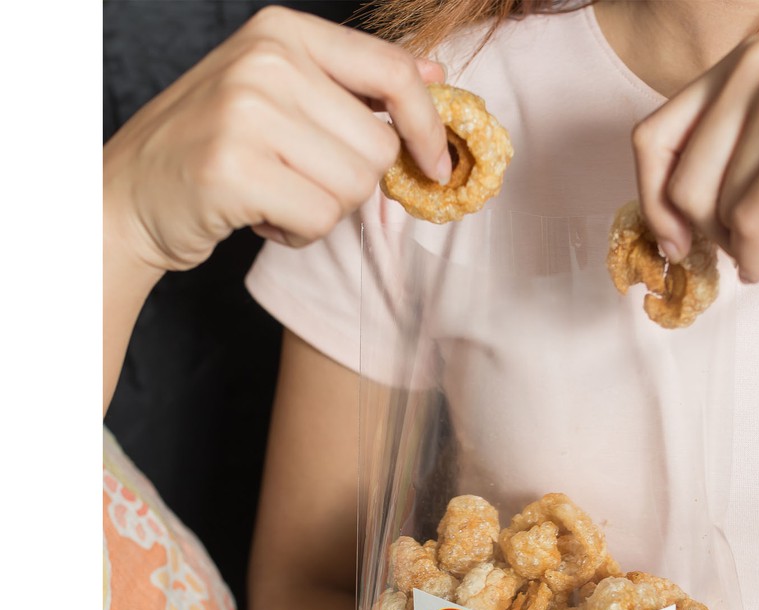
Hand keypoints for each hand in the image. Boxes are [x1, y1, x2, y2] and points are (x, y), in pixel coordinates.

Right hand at [103, 5, 449, 275]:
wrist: (128, 195)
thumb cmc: (214, 147)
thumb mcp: (282, 94)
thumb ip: (355, 84)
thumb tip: (435, 75)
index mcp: (282, 32)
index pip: (392, 73)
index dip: (428, 126)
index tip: (437, 164)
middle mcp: (265, 61)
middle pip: (377, 148)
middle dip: (350, 183)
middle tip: (298, 180)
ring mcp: (246, 112)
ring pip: (354, 188)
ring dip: (323, 210)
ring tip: (274, 195)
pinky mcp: (235, 169)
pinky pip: (320, 219)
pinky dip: (299, 235)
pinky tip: (260, 217)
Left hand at [632, 36, 758, 281]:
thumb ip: (733, 157)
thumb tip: (672, 227)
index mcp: (744, 61)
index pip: (651, 139)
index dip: (651, 202)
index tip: (678, 243)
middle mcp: (757, 66)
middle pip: (681, 190)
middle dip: (720, 234)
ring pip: (720, 214)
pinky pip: (756, 227)